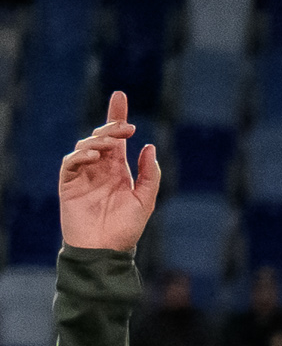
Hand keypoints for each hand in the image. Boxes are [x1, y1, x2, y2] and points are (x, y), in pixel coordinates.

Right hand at [56, 92, 158, 255]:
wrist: (105, 249)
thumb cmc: (126, 228)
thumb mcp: (145, 199)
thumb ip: (149, 174)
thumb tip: (149, 147)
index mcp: (118, 169)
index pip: (117, 138)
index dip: (117, 116)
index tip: (120, 96)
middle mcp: (100, 168)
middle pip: (102, 137)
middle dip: (112, 126)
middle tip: (125, 126)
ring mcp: (83, 174)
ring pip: (86, 146)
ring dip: (98, 140)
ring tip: (110, 143)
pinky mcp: (68, 183)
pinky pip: (71, 162)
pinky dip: (81, 154)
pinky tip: (95, 154)